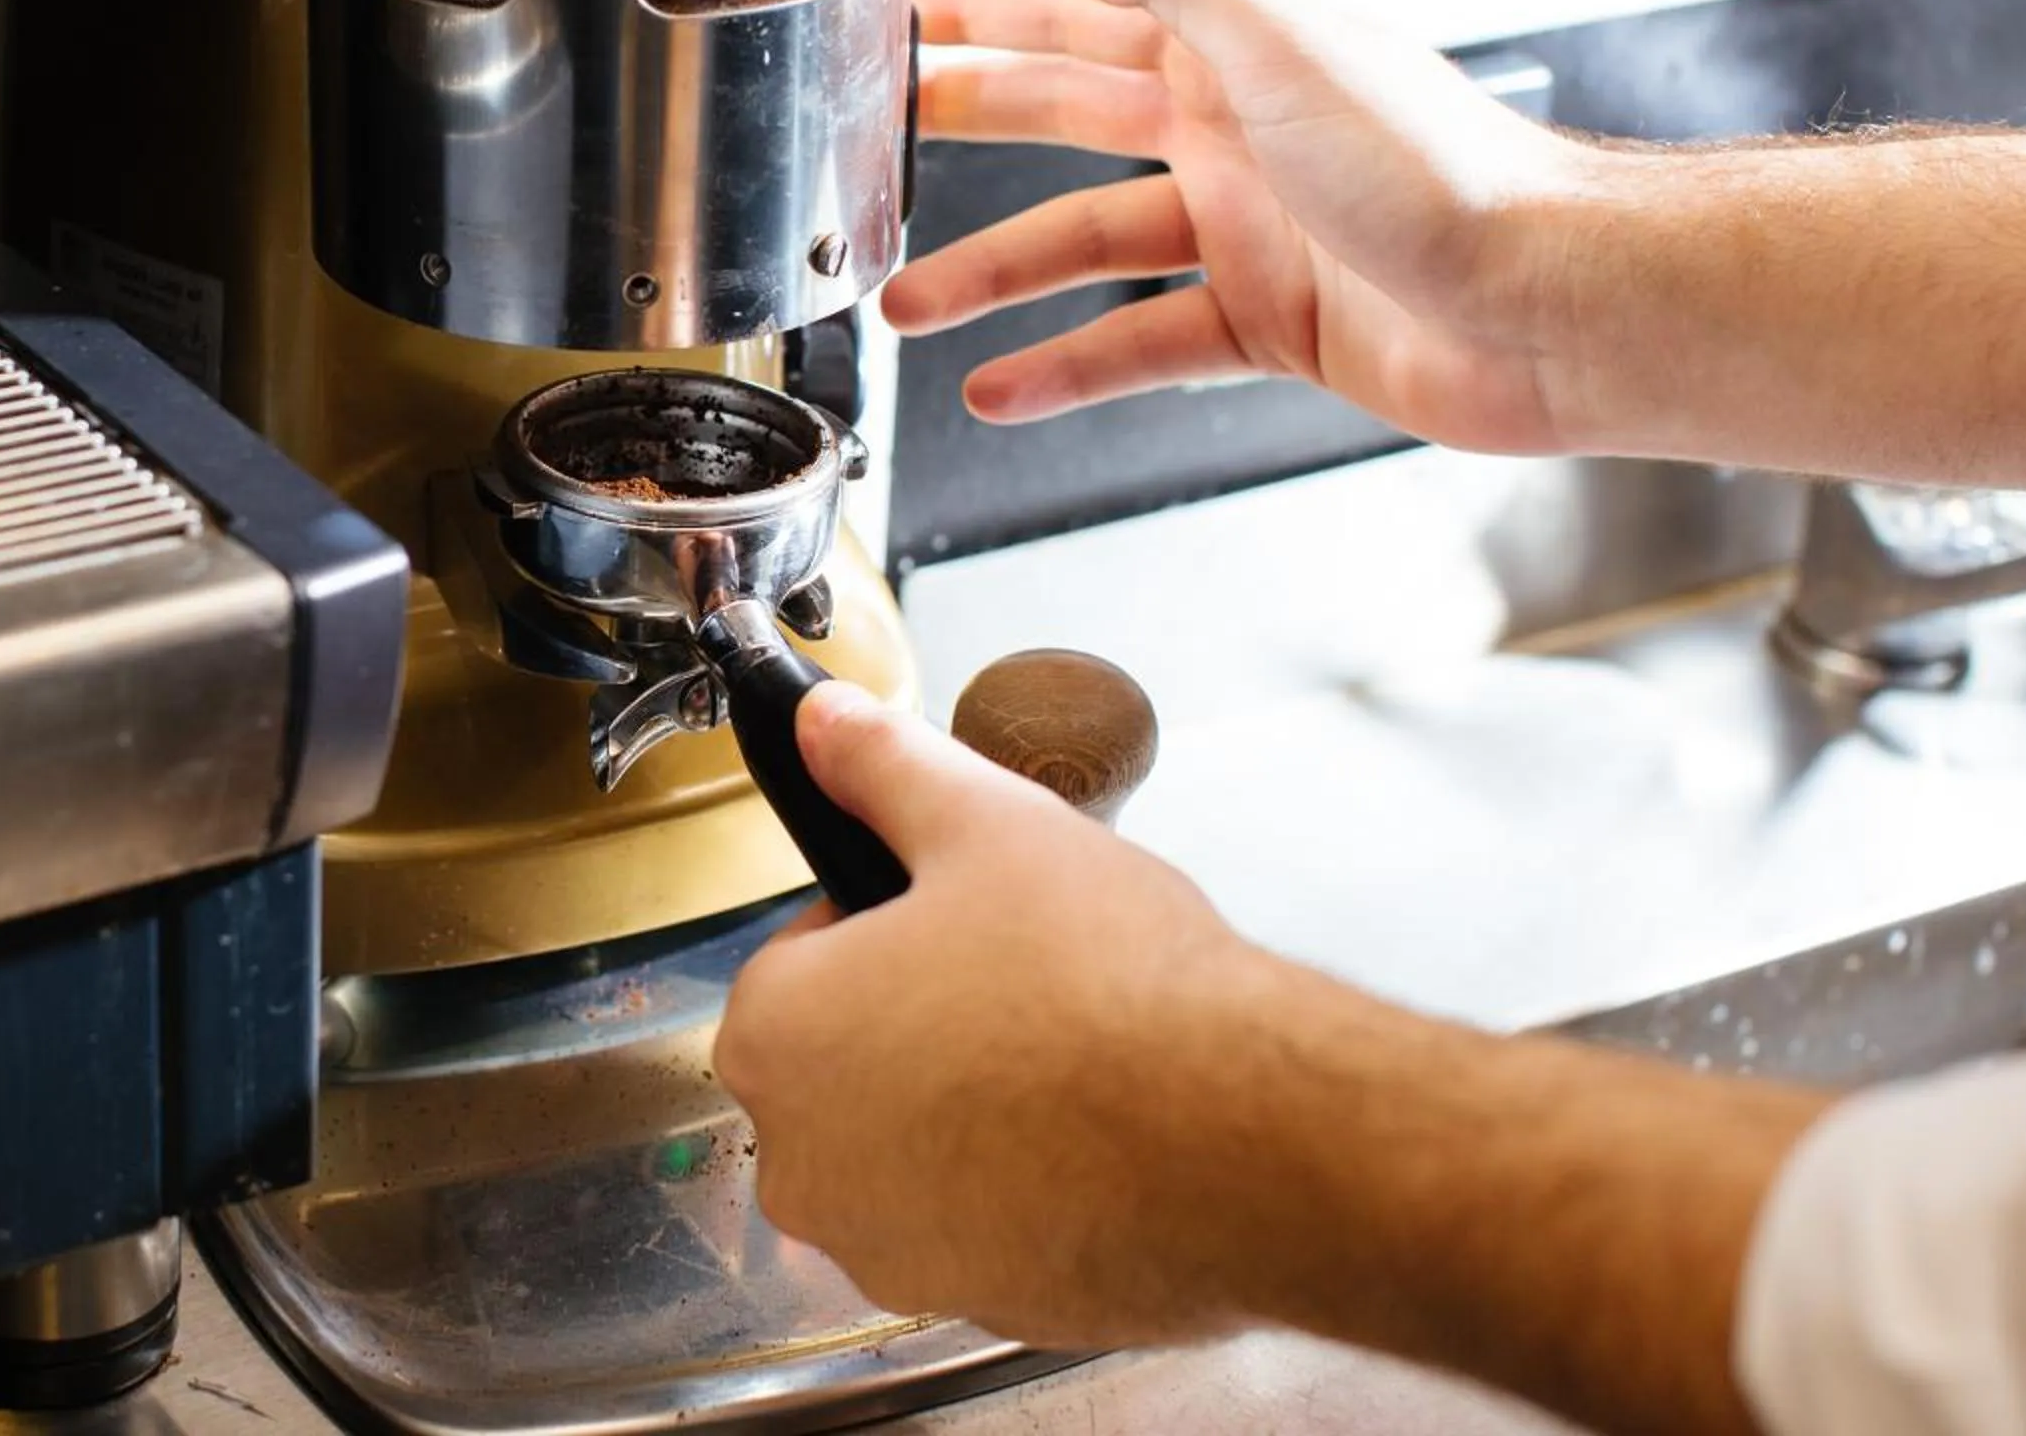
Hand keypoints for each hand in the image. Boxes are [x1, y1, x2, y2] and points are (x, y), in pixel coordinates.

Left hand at [714, 683, 1828, 1435]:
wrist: (1247, 1137)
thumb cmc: (1112, 987)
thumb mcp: (985, 823)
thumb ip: (883, 766)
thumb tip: (823, 722)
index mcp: (778, 1034)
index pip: (798, 959)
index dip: (886, 927)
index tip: (958, 922)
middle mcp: (806, 1160)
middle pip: (844, 1064)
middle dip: (917, 1023)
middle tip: (1023, 984)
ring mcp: (890, 1247)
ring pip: (910, 1153)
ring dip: (967, 1110)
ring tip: (1070, 1059)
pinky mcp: (981, 1303)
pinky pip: (983, 1227)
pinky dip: (1025, 1188)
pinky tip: (1100, 1140)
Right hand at [889, 0, 1603, 453]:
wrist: (1548, 304)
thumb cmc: (1441, 168)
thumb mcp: (1281, 42)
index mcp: (1233, 45)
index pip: (1078, 6)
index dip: (985, 1)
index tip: (901, 3)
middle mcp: (1233, 127)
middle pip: (1064, 114)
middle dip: (963, 119)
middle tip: (864, 134)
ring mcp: (1247, 228)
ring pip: (1085, 243)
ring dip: (990, 273)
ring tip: (903, 301)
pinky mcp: (1268, 322)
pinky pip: (1140, 344)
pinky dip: (1069, 370)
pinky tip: (1001, 391)